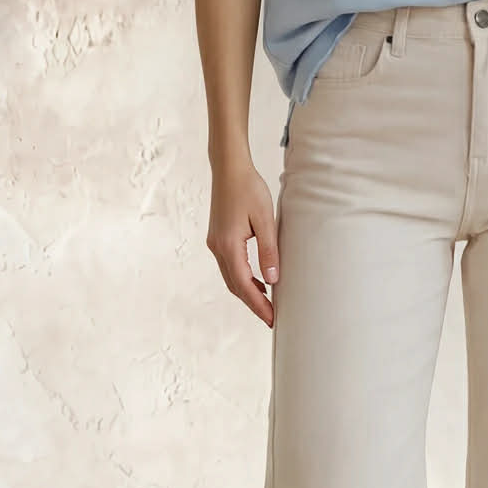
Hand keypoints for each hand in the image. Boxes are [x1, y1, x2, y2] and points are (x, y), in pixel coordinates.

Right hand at [206, 158, 280, 327]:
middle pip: (234, 286)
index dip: (258, 304)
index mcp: (229, 245)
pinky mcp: (218, 238)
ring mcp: (215, 243)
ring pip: (231, 277)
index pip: (244, 284)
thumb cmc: (249, 189)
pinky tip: (257, 280)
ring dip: (247, 291)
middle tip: (271, 318)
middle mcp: (218, 247)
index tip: (271, 319)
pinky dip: (242, 278)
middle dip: (253, 303)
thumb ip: (268, 250)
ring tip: (267, 303)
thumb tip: (272, 280)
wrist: (229, 168)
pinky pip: (230, 266)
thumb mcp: (265, 219)